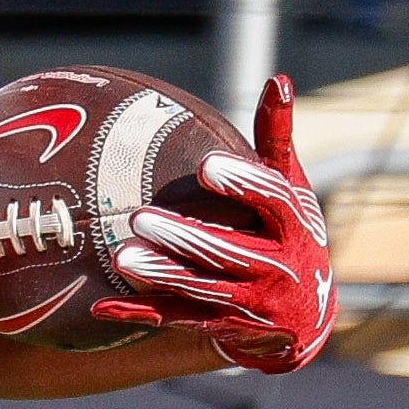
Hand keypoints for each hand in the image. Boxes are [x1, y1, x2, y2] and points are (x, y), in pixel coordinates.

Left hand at [88, 79, 340, 371]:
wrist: (306, 315)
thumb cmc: (290, 233)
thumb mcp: (291, 187)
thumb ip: (277, 138)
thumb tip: (278, 79)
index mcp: (296, 228)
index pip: (275, 204)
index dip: (244, 185)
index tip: (208, 166)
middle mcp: (278, 270)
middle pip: (231, 252)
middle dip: (186, 238)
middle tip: (141, 217)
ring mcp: (251, 305)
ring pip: (203, 290)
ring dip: (162, 276)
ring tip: (122, 258)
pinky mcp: (223, 328)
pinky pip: (179, 321)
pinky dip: (142, 315)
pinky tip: (103, 307)